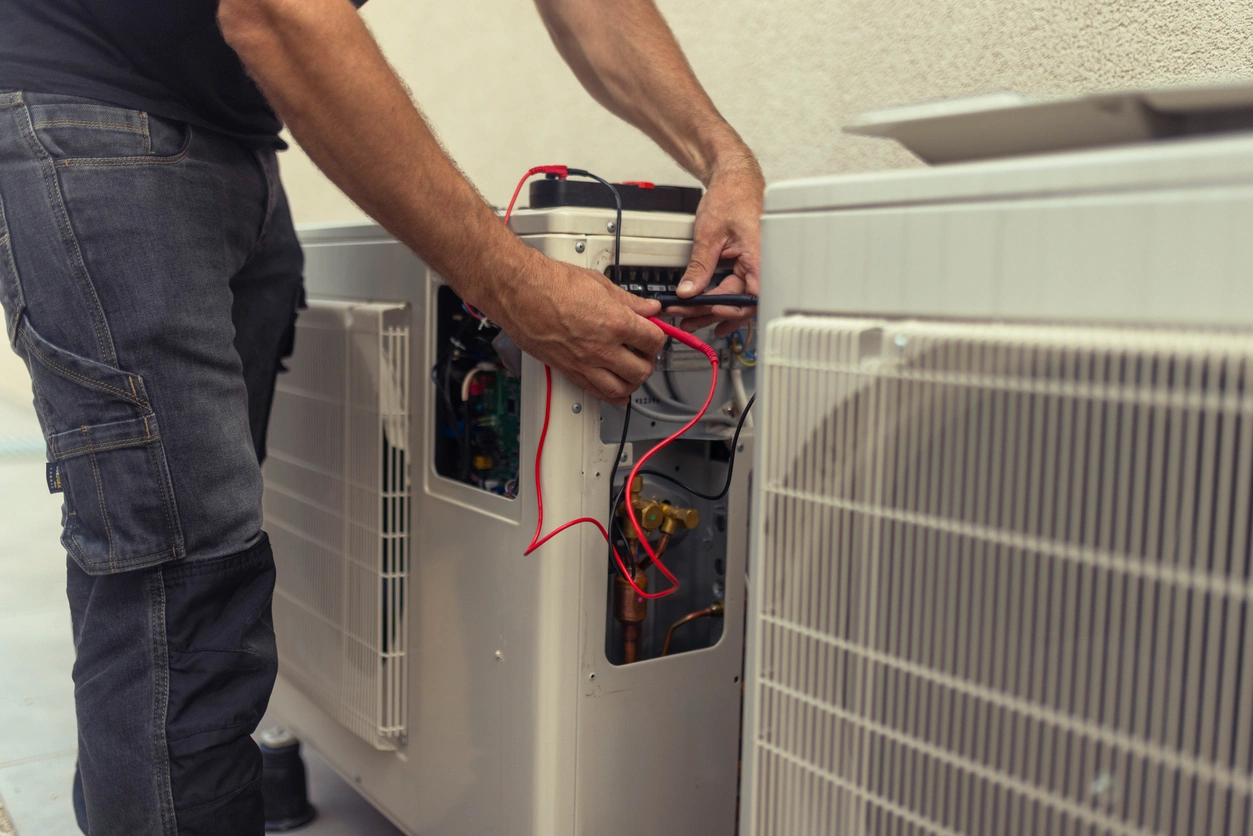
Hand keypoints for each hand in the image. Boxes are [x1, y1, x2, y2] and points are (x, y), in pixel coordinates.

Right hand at [491, 252, 665, 405]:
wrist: (520, 292)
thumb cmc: (551, 284)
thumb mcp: (599, 284)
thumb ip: (628, 301)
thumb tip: (647, 308)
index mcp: (615, 323)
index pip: (654, 340)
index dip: (657, 336)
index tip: (653, 332)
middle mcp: (602, 348)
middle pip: (643, 370)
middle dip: (648, 361)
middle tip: (644, 351)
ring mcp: (585, 363)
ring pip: (623, 388)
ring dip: (633, 382)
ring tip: (632, 370)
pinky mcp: (569, 371)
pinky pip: (598, 394)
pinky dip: (613, 396)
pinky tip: (618, 390)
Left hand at [669, 156, 764, 337]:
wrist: (735, 180)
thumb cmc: (731, 196)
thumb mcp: (709, 233)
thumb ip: (700, 266)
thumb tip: (688, 292)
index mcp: (760, 256)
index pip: (752, 296)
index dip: (731, 308)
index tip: (707, 309)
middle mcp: (762, 265)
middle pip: (740, 302)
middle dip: (711, 313)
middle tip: (686, 318)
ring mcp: (754, 267)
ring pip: (735, 298)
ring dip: (712, 311)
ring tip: (690, 319)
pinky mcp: (746, 267)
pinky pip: (735, 289)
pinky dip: (719, 300)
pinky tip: (708, 313)